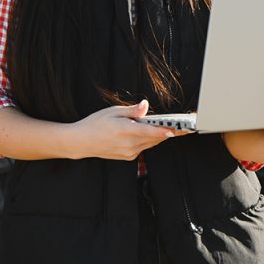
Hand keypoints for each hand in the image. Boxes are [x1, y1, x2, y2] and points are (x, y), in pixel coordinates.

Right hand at [69, 100, 184, 160]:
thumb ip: (132, 111)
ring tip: (168, 127)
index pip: (151, 132)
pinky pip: (143, 148)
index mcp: (126, 131)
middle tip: (181, 126)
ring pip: (151, 144)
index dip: (166, 131)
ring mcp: (129, 152)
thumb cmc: (95, 124)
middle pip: (155, 138)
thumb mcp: (113, 111)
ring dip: (158, 136)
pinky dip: (148, 140)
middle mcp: (129, 144)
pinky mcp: (128, 157)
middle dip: (167, 132)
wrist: (81, 142)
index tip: (177, 130)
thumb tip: (145, 106)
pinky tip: (147, 133)